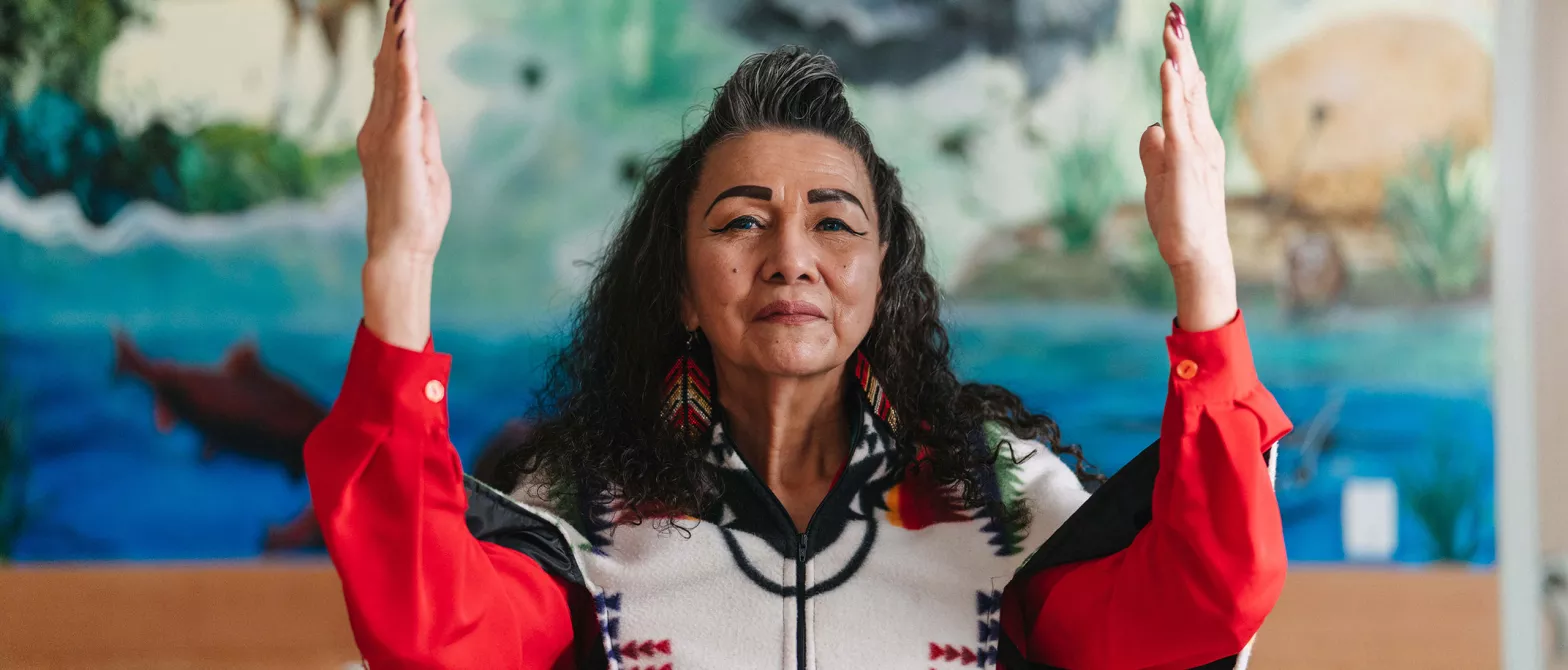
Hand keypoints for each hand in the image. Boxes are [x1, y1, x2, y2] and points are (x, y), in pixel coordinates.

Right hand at [357, 0, 448, 349]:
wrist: (399, 252)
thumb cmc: (415, 217)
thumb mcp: (429, 168)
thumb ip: (425, 134)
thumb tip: (425, 102)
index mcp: (387, 134)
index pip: (394, 84)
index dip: (397, 51)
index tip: (400, 18)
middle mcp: (377, 128)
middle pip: (389, 71)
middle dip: (394, 32)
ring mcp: (383, 135)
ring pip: (393, 76)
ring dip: (398, 38)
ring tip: (402, 5)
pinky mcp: (396, 144)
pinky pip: (401, 96)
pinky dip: (404, 66)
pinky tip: (405, 41)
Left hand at [1139, 3, 1237, 331]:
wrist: (1197, 254)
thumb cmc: (1180, 221)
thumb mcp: (1159, 179)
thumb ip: (1154, 152)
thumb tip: (1149, 129)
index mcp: (1195, 138)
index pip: (1187, 91)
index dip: (1181, 60)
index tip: (1175, 30)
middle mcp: (1202, 135)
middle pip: (1190, 82)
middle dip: (1182, 47)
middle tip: (1174, 14)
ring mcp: (1197, 146)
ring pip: (1185, 93)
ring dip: (1178, 58)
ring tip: (1171, 27)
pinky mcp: (1187, 159)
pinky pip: (1178, 117)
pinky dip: (1172, 91)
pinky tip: (1168, 67)